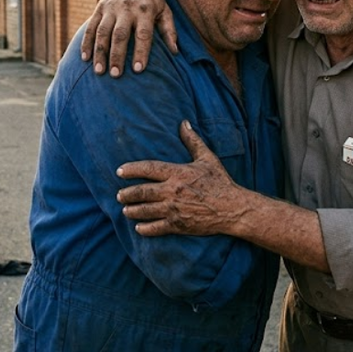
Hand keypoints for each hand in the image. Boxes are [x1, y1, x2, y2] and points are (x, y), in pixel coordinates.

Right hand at [81, 0, 176, 76]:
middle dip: (117, 55)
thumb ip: (169, 30)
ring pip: (102, 32)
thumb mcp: (164, 10)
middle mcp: (127, 9)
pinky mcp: (99, 8)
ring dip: (100, 52)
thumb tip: (175, 52)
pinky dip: (87, 42)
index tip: (138, 70)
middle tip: (116, 75)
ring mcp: (111, 8)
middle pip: (120, 34)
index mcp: (145, 10)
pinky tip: (85, 58)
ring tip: (99, 72)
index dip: (140, 52)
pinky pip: (91, 27)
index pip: (143, 34)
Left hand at [117, 121, 244, 235]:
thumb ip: (192, 141)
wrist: (232, 208)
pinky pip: (156, 228)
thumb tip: (184, 123)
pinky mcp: (178, 225)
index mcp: (177, 173)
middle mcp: (172, 191)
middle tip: (119, 195)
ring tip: (125, 210)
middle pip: (142, 192)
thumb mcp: (207, 158)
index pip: (148, 169)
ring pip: (145, 210)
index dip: (131, 169)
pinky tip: (138, 228)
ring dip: (132, 211)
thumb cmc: (220, 182)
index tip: (119, 171)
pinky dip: (145, 229)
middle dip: (127, 194)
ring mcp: (174, 209)